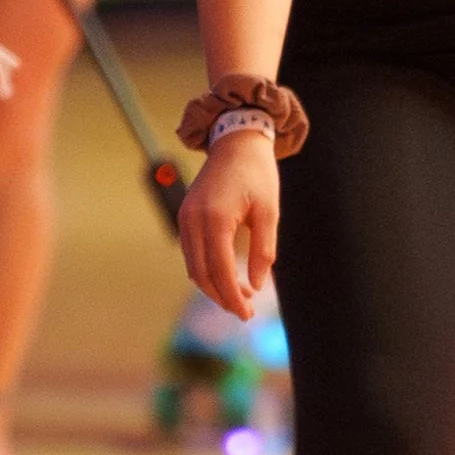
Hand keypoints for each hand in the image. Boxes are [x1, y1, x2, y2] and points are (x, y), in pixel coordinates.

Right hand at [178, 130, 279, 318]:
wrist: (236, 141)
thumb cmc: (257, 173)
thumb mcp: (269, 211)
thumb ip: (263, 250)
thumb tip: (256, 284)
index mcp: (214, 218)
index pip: (219, 271)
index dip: (232, 296)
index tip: (247, 314)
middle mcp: (192, 220)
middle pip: (201, 274)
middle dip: (222, 297)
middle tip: (245, 312)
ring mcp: (185, 218)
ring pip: (193, 267)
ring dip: (213, 286)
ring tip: (240, 296)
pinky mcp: (185, 216)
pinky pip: (191, 253)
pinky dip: (206, 271)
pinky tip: (226, 277)